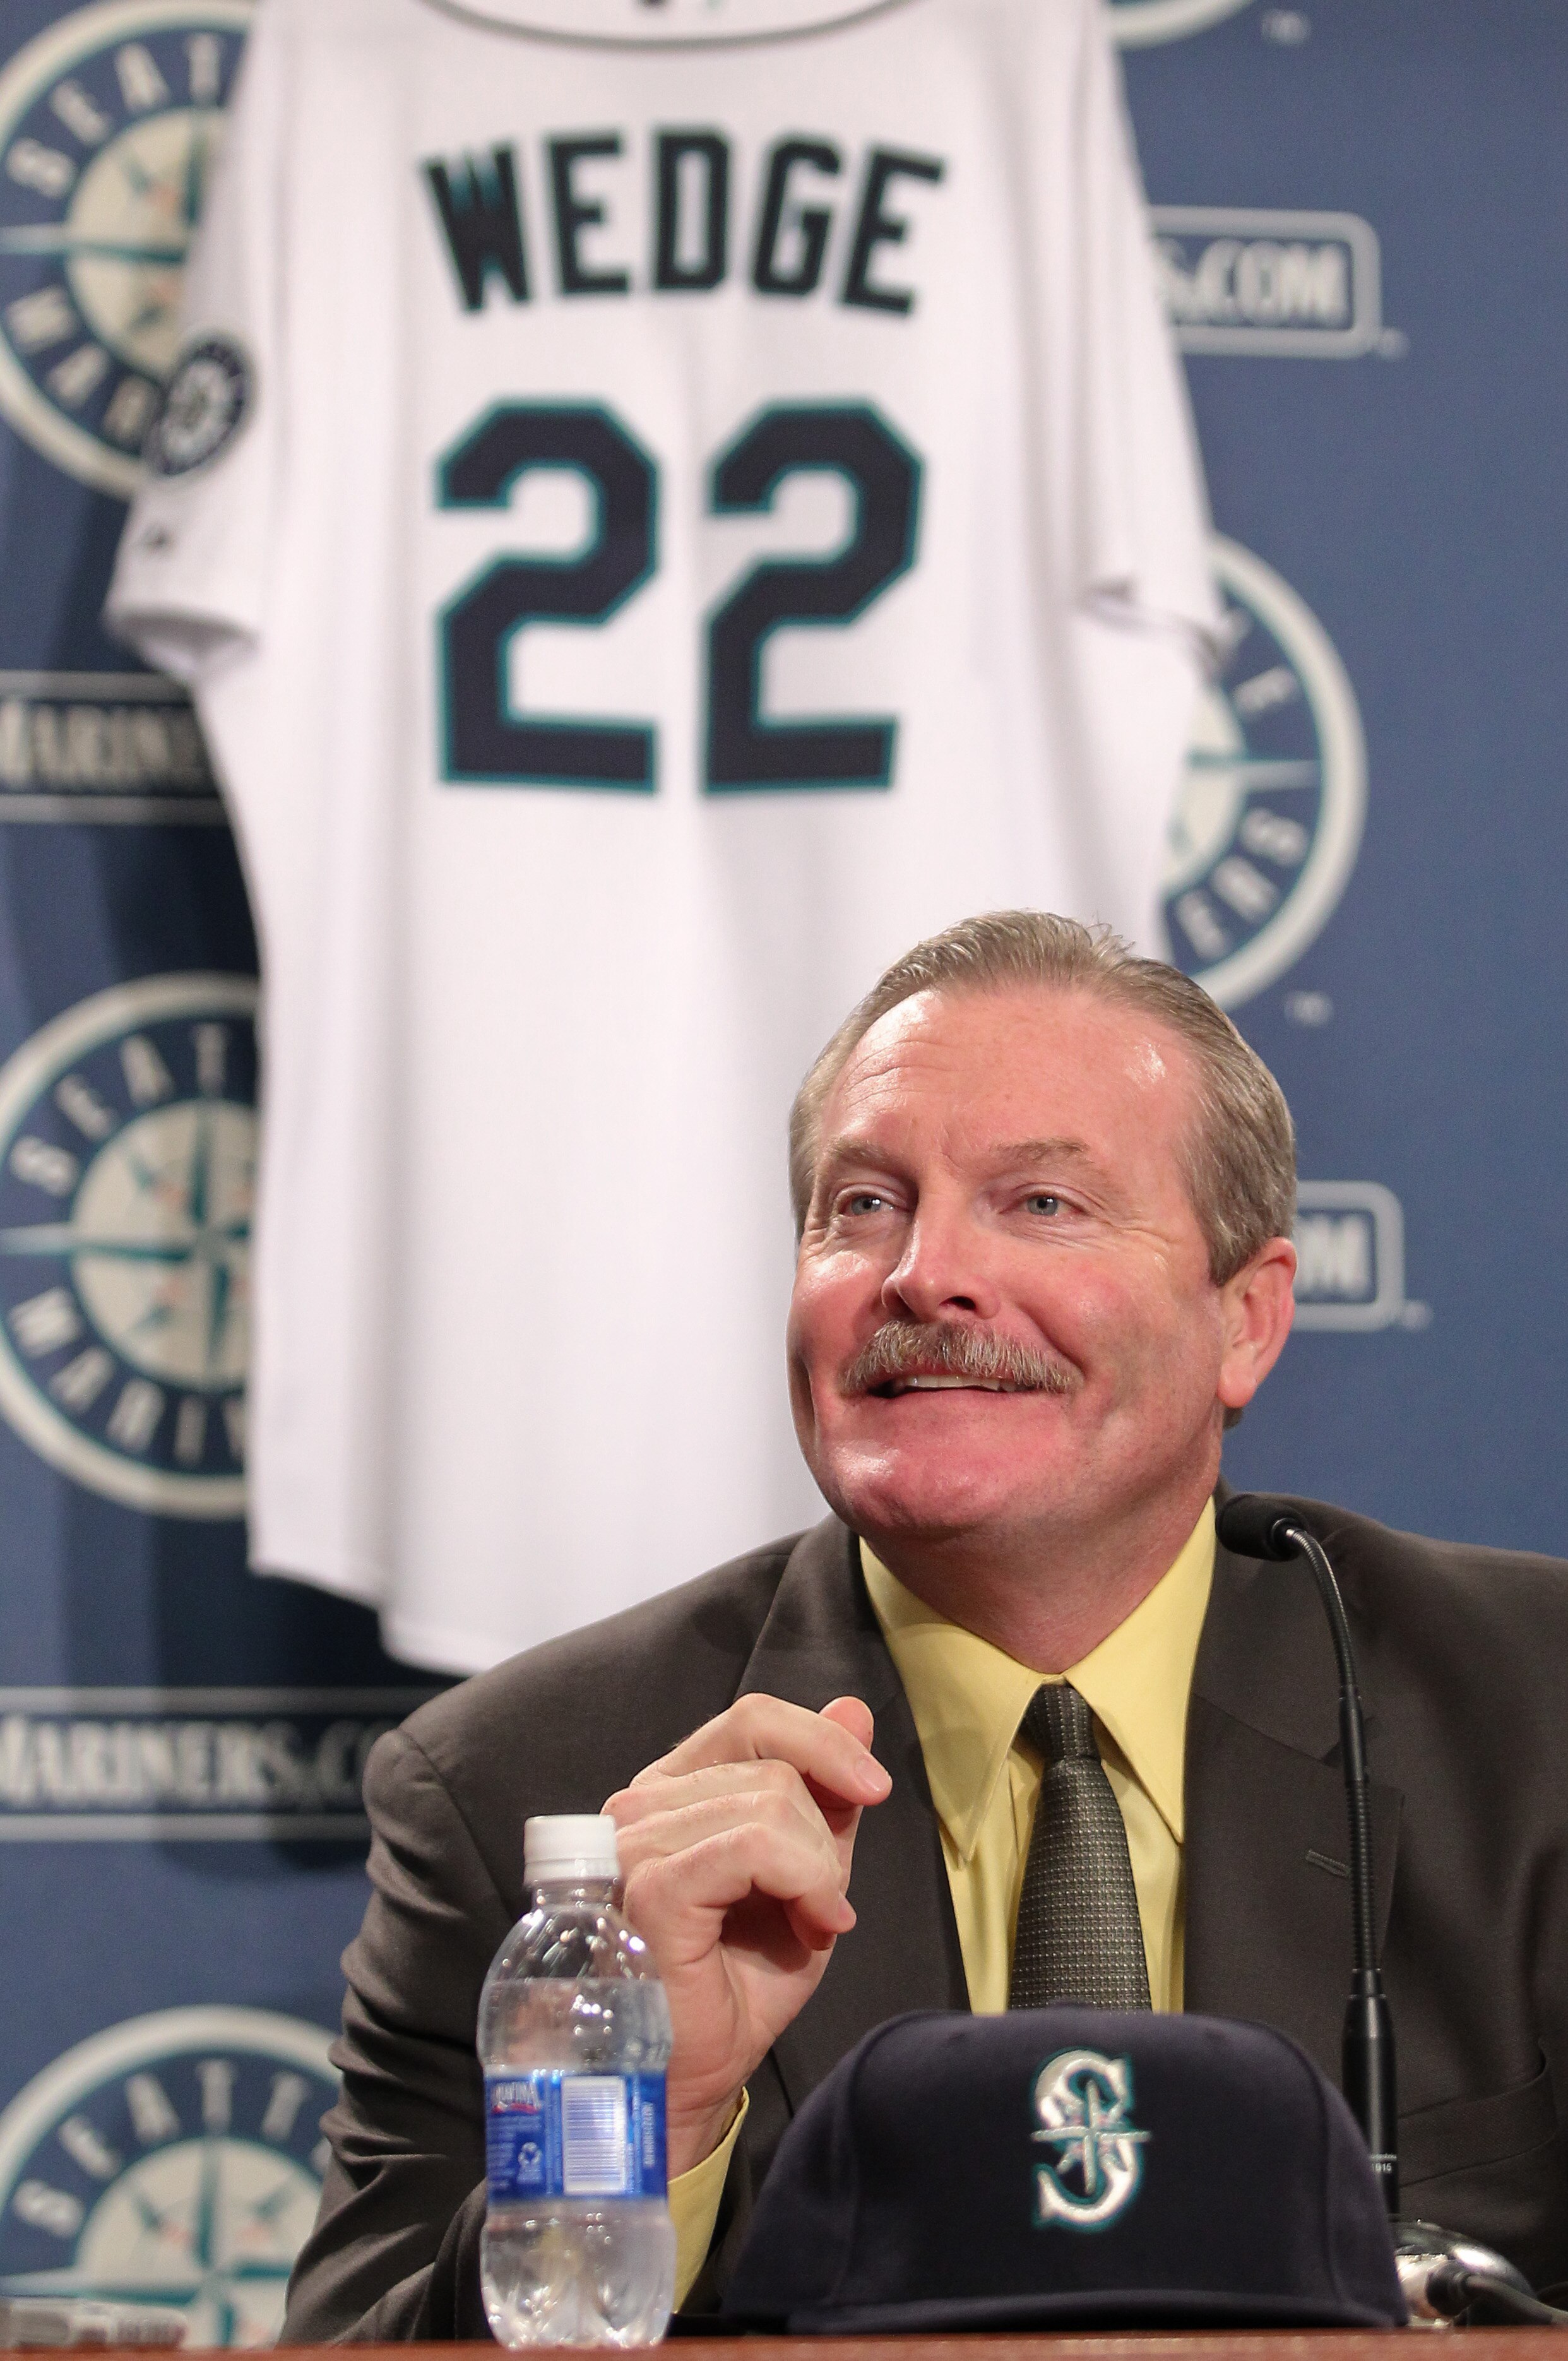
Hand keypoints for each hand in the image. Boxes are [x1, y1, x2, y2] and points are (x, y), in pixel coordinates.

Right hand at [603, 1693, 889, 2176]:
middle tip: (820, 1906)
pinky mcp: (652, 1886)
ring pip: (771, 1802)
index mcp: (670, 1791)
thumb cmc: (738, 1986)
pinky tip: (810, 1928)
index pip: (752, 1717)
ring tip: (807, 1925)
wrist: (692, 2080)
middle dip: (823, 1838)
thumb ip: (824, 1795)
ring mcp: (636, 1843)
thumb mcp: (804, 1875)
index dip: (824, 1741)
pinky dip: (804, 1882)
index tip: (873, 1790)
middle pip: (773, 1764)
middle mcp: (640, 1804)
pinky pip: (754, 1843)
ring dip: (816, 1870)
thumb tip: (855, 1708)